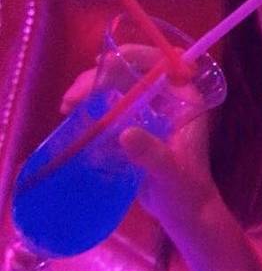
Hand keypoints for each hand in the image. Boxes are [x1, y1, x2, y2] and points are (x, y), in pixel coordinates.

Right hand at [60, 47, 216, 231]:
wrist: (184, 214)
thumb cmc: (186, 191)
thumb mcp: (170, 172)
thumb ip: (152, 154)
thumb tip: (125, 134)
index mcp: (185, 100)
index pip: (163, 63)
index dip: (134, 56)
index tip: (105, 62)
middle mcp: (167, 100)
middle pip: (132, 73)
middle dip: (100, 78)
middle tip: (73, 96)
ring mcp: (149, 112)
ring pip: (117, 88)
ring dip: (91, 91)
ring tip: (67, 106)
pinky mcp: (134, 127)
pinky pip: (110, 107)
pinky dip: (92, 108)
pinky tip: (73, 115)